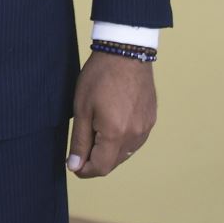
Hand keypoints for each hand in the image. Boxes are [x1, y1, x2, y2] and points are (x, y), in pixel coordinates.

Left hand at [66, 51, 155, 177]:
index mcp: (116, 134)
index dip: (84, 170)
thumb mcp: (82, 108)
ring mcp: (145, 128)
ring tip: (95, 130)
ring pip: (125, 153)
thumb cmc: (100, 77)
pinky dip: (121, 140)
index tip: (73, 164)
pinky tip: (111, 125)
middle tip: (80, 146)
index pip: (101, 167)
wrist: (125, 52)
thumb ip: (79, 141)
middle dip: (95, 160)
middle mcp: (135, 136)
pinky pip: (135, 141)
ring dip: (109, 151)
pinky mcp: (151, 120)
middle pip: (113, 163)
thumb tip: (75, 166)